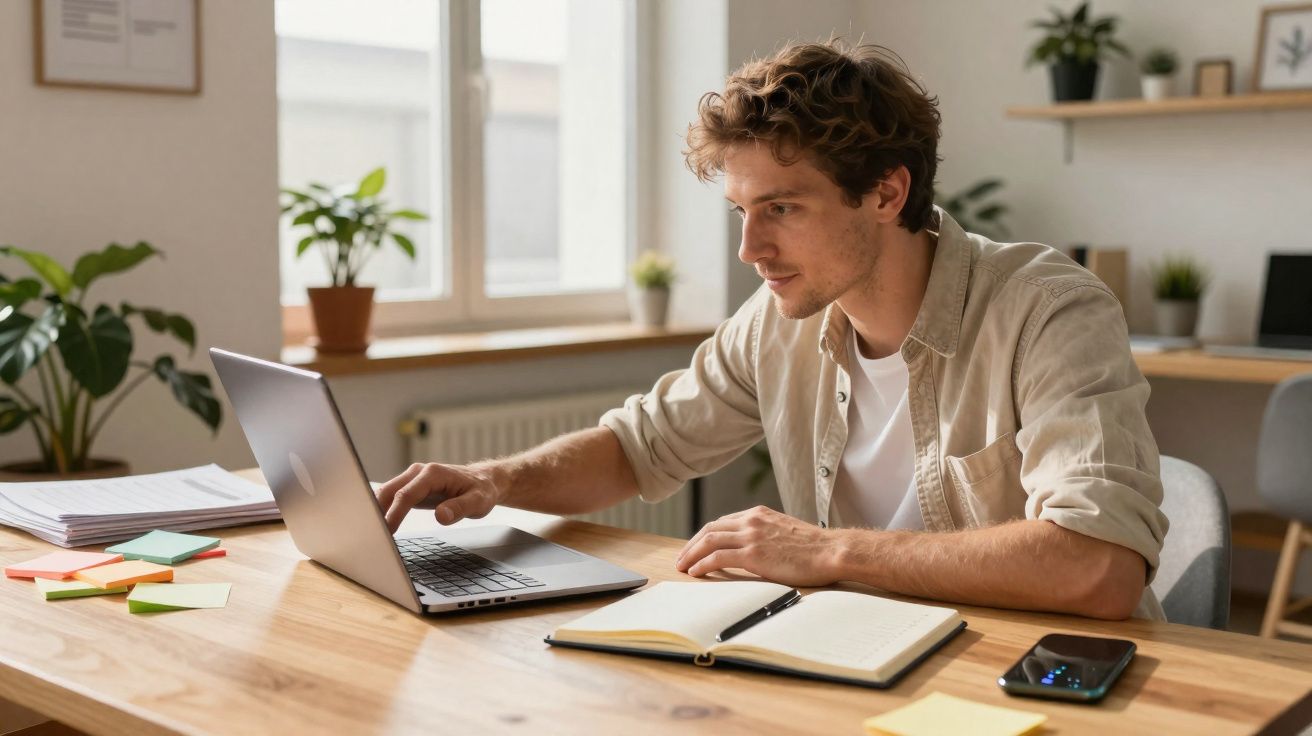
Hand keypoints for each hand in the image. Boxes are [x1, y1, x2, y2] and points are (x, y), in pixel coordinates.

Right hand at [374, 462, 504, 532]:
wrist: (483, 480)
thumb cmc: (481, 490)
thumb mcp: (478, 502)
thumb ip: (460, 508)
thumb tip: (442, 516)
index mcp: (433, 474)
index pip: (406, 494)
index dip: (394, 513)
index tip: (386, 531)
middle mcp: (419, 472)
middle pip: (389, 491)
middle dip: (377, 512)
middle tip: (371, 535)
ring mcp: (412, 478)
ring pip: (386, 493)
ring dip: (376, 511)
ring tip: (371, 533)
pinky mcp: (411, 486)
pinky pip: (391, 497)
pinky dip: (383, 510)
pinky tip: (379, 525)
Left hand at [674, 506, 844, 586]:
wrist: (831, 551)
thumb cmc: (814, 548)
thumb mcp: (784, 532)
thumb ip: (765, 535)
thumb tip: (754, 549)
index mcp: (758, 514)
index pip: (722, 522)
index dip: (705, 535)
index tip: (696, 547)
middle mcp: (751, 520)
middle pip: (709, 528)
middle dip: (692, 544)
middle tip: (682, 558)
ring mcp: (751, 536)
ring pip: (709, 541)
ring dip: (691, 554)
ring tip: (683, 566)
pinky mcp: (753, 553)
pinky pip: (718, 557)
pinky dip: (703, 564)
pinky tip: (697, 572)